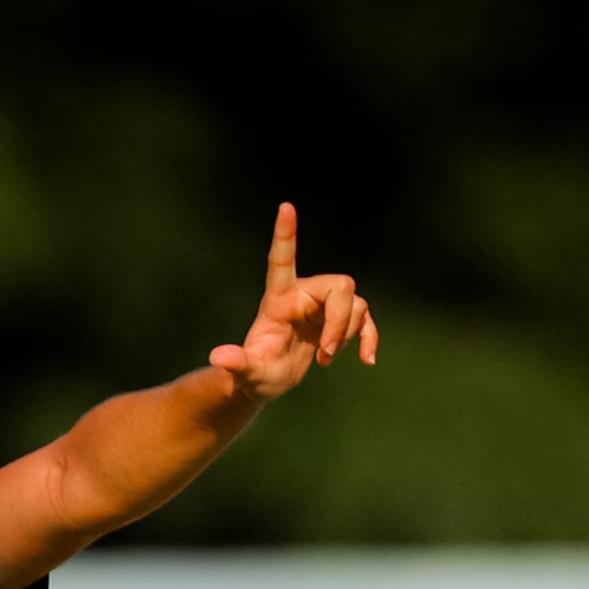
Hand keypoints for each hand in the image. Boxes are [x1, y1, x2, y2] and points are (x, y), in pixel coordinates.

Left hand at [209, 203, 378, 400]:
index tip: (285, 206)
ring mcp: (322, 308)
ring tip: (324, 360)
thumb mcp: (246, 373)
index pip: (281, 261)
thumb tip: (218, 357)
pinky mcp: (337, 323)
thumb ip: (237, 364)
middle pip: (340, 286)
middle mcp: (302, 295)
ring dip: (347, 335)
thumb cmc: (254, 376)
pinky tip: (367, 361)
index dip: (285, 235)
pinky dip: (369, 339)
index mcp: (278, 300)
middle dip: (340, 321)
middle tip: (326, 354)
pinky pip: (365, 320)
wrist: (268, 382)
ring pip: (356, 304)